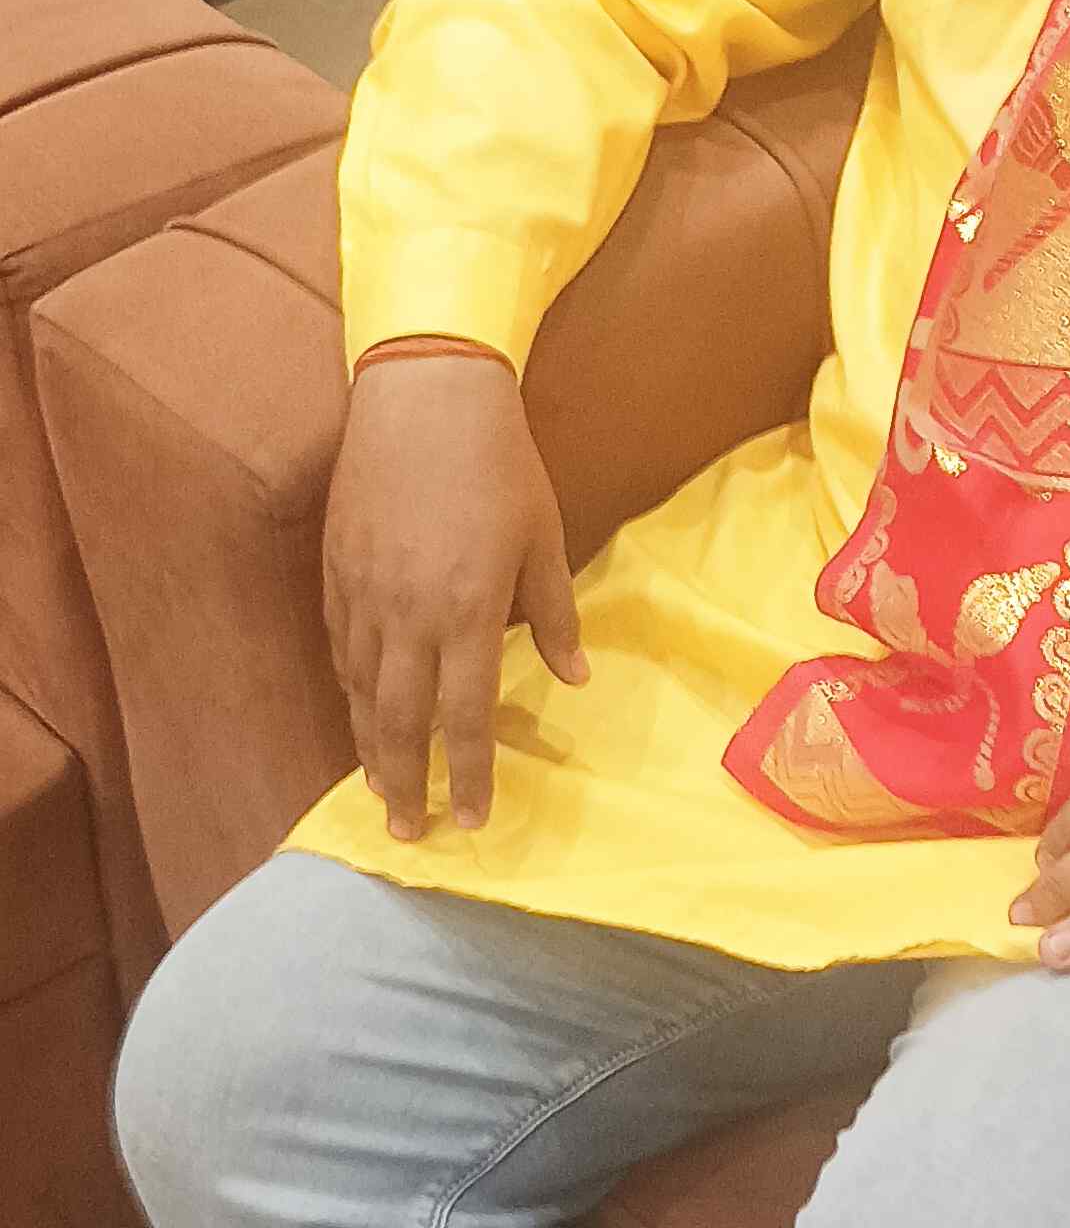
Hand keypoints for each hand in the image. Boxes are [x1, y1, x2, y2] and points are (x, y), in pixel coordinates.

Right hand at [323, 353, 588, 841]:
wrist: (424, 394)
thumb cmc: (500, 464)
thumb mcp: (543, 538)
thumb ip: (554, 615)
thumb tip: (575, 678)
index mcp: (469, 610)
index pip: (466, 717)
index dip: (470, 775)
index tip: (472, 821)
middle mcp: (409, 614)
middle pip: (400, 722)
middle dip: (406, 785)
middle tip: (410, 833)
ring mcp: (364, 593)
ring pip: (359, 692)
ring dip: (370, 749)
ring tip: (381, 791)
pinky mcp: (336, 570)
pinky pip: (339, 649)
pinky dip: (349, 692)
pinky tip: (359, 715)